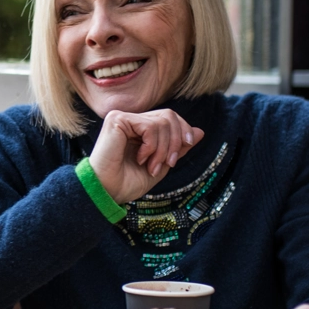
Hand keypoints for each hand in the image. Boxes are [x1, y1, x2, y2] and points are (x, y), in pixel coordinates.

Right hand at [89, 109, 204, 204]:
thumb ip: (177, 147)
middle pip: (169, 116)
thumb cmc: (127, 182)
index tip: (188, 145)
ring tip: (152, 166)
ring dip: (163, 149)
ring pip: (162, 122)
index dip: (183, 129)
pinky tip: (141, 158)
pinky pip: (150, 127)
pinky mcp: (117, 120)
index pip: (169, 117)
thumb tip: (200, 131)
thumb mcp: (161, 164)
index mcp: (139, 128)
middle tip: (169, 163)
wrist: (108, 192)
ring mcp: (123, 118)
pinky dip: (152, 146)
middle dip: (175, 141)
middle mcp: (131, 119)